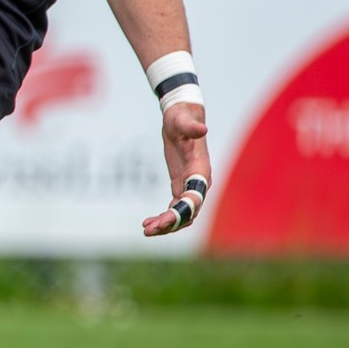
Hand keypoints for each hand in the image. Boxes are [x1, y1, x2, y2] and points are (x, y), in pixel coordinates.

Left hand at [142, 101, 210, 237]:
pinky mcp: (181, 185)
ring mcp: (191, 186)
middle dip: (170, 223)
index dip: (181, 212)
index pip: (195, 198)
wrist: (183, 116)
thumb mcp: (182, 121)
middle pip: (189, 212)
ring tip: (145, 230)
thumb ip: (191, 127)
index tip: (164, 221)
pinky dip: (164, 217)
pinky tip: (148, 223)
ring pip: (182, 214)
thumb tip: (203, 128)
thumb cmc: (182, 118)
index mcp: (201, 171)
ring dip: (166, 225)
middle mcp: (199, 183)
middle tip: (148, 230)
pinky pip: (175, 208)